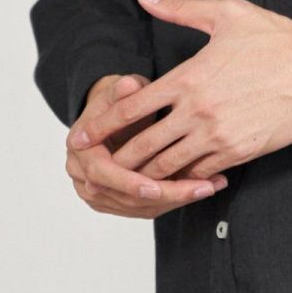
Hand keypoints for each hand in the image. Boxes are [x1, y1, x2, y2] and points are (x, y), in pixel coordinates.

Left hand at [66, 0, 291, 180]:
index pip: (131, 106)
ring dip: (145, 176)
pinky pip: (199, 174)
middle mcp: (197, 111)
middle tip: (97, 168)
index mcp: (188, 77)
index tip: (80, 137)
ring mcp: (217, 136)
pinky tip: (175, 181)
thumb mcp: (227, 14)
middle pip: (142, 145)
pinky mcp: (238, 153)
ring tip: (129, 180)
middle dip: (115, 159)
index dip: (100, 125)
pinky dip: (183, 180)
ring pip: (167, 166)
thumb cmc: (276, 38)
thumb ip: (180, 8)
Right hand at [66, 72, 229, 217]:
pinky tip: (203, 189)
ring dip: (177, 200)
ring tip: (211, 187)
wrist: (112, 116)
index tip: (157, 187)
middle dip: (166, 194)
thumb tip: (128, 85)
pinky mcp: (119, 202)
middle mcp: (85, 178)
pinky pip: (148, 207)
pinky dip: (174, 200)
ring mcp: (100, 194)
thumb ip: (123, 89)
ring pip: (140, 207)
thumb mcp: (119, 90)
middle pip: (126, 198)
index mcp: (80, 152)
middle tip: (202, 188)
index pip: (103, 175)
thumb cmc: (118, 101)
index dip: (129, 182)